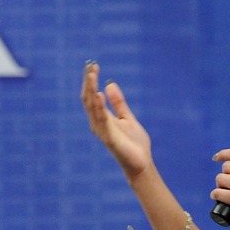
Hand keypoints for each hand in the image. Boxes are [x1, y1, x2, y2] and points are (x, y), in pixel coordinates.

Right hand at [81, 60, 153, 178]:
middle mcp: (97, 123)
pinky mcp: (109, 137)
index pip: (91, 96)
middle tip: (90, 66)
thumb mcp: (127, 118)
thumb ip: (118, 103)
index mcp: (101, 119)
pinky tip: (97, 94)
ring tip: (91, 74)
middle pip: (88, 99)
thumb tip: (110, 85)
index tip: (93, 65)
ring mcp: (101, 130)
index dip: (91, 81)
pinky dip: (98, 106)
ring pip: (92, 106)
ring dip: (91, 89)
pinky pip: (102, 119)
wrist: (141, 164)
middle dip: (88, 82)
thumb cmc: (134, 144)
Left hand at [211, 148, 229, 229]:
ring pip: (220, 179)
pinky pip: (218, 193)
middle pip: (226, 166)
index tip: (216, 158)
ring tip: (225, 191)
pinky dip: (215, 195)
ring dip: (220, 185)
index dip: (223, 154)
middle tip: (228, 184)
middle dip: (225, 174)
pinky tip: (217, 197)